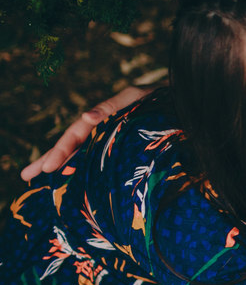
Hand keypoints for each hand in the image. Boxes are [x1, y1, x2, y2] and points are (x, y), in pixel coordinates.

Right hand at [20, 86, 148, 179]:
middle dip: (50, 161)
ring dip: (65, 170)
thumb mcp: (134, 97)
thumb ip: (111, 106)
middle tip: (26, 176)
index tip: (46, 167)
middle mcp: (103, 133)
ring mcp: (113, 144)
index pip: (75, 136)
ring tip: (40, 182)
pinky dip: (90, 175)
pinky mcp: (127, 154)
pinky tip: (78, 188)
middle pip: (73, 148)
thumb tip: (85, 116)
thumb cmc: (156, 98)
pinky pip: (104, 166)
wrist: (181, 104)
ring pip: (85, 158)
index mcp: (101, 120)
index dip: (61, 151)